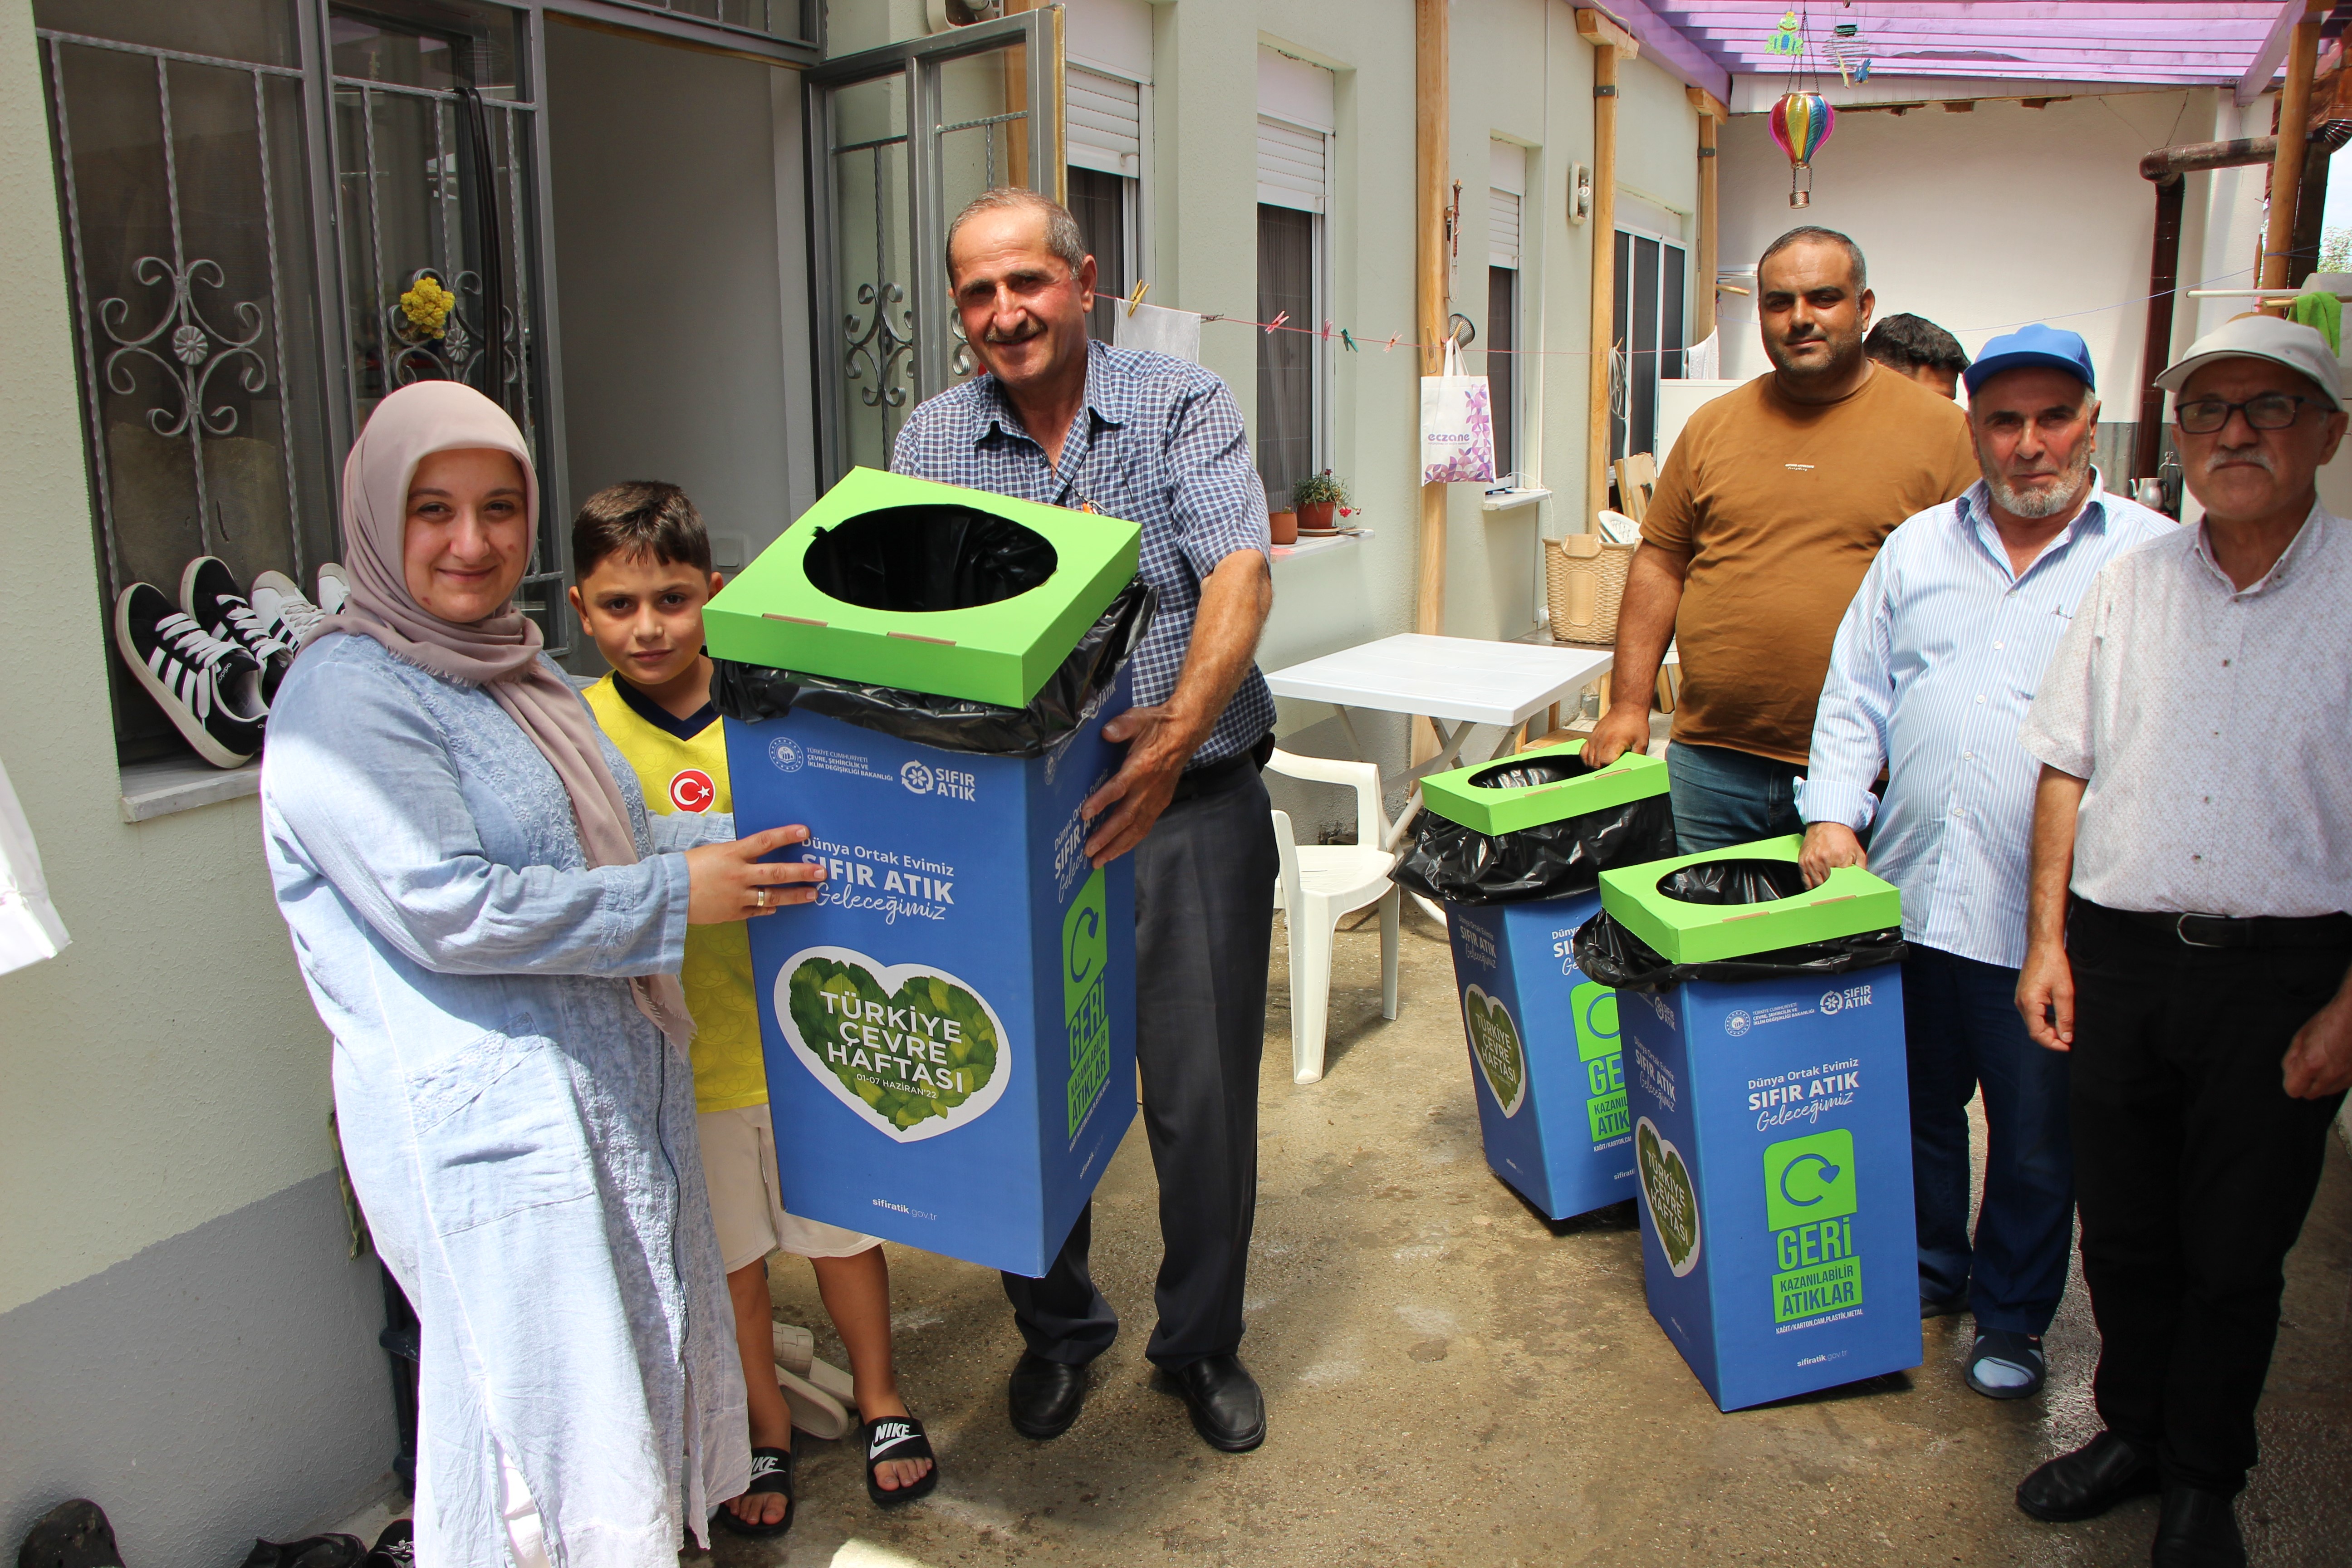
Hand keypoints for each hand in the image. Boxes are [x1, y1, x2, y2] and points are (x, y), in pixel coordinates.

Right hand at [685, 825, 825, 924]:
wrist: (667, 893)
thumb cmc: (689, 867)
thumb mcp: (714, 852)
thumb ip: (738, 854)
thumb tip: (759, 853)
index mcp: (732, 854)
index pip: (765, 841)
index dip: (786, 835)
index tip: (805, 832)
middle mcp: (738, 874)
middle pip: (776, 873)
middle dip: (801, 872)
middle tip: (821, 872)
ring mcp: (737, 896)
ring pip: (773, 896)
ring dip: (795, 895)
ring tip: (813, 894)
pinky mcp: (733, 913)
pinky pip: (757, 910)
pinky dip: (769, 908)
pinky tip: (778, 906)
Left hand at [1081, 704, 1195, 866]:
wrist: (1184, 733)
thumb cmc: (1156, 726)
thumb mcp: (1137, 717)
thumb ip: (1121, 725)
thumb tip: (1106, 732)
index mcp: (1142, 766)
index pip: (1119, 787)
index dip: (1102, 802)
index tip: (1085, 814)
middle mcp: (1149, 787)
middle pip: (1126, 817)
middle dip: (1107, 837)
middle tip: (1089, 852)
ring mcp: (1156, 798)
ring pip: (1136, 828)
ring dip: (1117, 846)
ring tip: (1099, 861)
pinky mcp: (1160, 803)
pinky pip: (1145, 827)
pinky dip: (1131, 842)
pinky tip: (1117, 851)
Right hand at [1579, 704, 1651, 766]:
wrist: (1627, 708)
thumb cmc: (1634, 723)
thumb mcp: (1642, 741)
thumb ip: (1638, 756)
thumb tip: (1636, 768)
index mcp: (1614, 743)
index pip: (1605, 763)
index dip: (1610, 770)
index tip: (1614, 773)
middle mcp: (1601, 741)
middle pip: (1596, 764)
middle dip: (1603, 770)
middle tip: (1611, 772)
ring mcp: (1594, 739)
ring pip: (1589, 759)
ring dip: (1596, 765)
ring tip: (1605, 768)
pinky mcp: (1591, 737)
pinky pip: (1583, 752)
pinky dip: (1587, 759)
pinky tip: (1594, 761)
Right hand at [1800, 822, 1866, 888]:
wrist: (1827, 823)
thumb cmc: (1842, 838)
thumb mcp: (1858, 852)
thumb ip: (1861, 869)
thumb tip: (1861, 884)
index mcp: (1840, 858)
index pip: (1842, 884)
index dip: (1844, 890)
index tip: (1845, 893)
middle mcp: (1823, 860)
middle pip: (1828, 887)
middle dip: (1833, 890)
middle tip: (1838, 891)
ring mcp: (1811, 862)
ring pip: (1817, 886)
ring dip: (1823, 889)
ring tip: (1828, 888)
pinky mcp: (1803, 862)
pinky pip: (1806, 882)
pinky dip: (1812, 886)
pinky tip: (1818, 885)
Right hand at [2015, 940, 2074, 1051]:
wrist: (2043, 945)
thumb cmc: (2054, 964)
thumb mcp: (2064, 992)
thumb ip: (2065, 1017)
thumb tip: (2066, 1038)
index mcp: (2029, 1003)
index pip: (2037, 1034)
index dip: (2053, 1044)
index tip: (2069, 1046)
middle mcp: (2021, 1003)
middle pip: (2034, 1030)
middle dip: (2052, 1038)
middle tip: (2070, 1038)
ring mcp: (2021, 999)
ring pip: (2034, 1023)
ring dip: (2049, 1029)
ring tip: (2067, 1028)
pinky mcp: (2025, 995)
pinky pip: (2034, 1014)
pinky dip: (2046, 1020)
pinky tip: (2058, 1017)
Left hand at [2282, 986, 2351, 1097]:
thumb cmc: (2329, 1021)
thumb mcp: (2300, 1037)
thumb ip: (2291, 1059)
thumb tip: (2289, 1073)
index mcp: (2311, 1063)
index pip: (2293, 1090)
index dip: (2291, 1082)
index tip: (2294, 1074)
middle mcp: (2330, 1074)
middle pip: (2310, 1094)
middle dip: (2306, 1083)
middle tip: (2309, 1067)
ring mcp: (2346, 1077)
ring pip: (2327, 1092)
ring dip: (2322, 1082)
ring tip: (2324, 1062)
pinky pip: (2342, 1086)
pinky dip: (2337, 1079)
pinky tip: (2337, 1063)